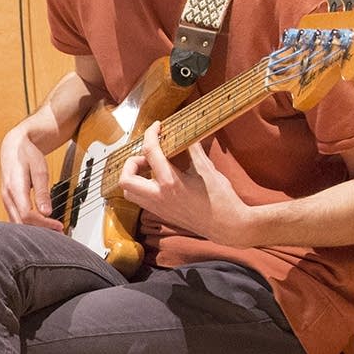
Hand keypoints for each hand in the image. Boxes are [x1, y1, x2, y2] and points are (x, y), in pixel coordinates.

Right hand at [0, 126, 62, 229]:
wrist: (13, 146)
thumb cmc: (27, 155)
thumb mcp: (39, 170)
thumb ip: (42, 192)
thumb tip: (46, 211)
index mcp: (15, 188)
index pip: (28, 215)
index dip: (44, 224)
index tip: (59, 225)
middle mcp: (7, 196)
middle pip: (21, 223)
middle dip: (39, 230)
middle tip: (57, 233)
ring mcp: (6, 200)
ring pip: (17, 223)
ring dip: (33, 229)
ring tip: (51, 231)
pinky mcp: (8, 201)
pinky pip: (15, 218)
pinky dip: (28, 224)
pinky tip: (39, 225)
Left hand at [117, 122, 251, 243]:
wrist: (227, 226)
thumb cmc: (221, 200)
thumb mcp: (208, 170)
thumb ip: (194, 150)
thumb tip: (188, 133)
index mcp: (170, 183)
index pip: (150, 152)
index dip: (150, 134)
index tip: (157, 126)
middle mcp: (159, 197)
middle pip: (126, 179)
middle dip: (131, 162)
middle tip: (148, 156)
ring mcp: (158, 207)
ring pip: (128, 192)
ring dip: (132, 177)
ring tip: (149, 167)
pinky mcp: (161, 214)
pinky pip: (140, 199)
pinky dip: (140, 187)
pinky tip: (156, 179)